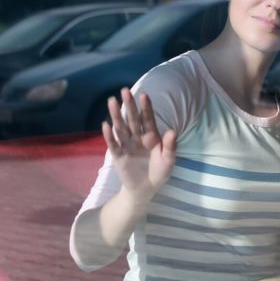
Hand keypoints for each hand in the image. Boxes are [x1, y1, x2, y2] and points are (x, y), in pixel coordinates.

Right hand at [103, 87, 176, 202]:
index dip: (146, 108)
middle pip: (133, 120)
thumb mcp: (168, 161)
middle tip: (124, 90)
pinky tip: (106, 125)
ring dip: (116, 115)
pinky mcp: (118, 155)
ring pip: (121, 128)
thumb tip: (172, 131)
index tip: (144, 95)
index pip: (148, 119)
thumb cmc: (159, 172)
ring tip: (112, 101)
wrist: (145, 190)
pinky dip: (109, 136)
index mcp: (151, 137)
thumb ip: (170, 146)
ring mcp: (127, 145)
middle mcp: (138, 138)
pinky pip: (113, 144)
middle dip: (129, 106)